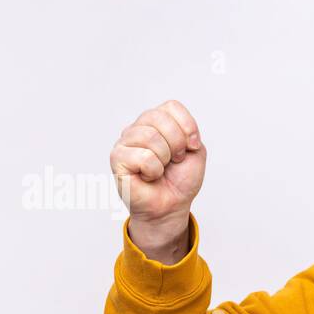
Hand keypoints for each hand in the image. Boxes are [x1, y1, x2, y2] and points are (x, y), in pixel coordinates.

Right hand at [109, 100, 203, 261]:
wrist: (170, 206)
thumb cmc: (179, 180)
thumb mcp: (196, 152)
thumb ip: (190, 133)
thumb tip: (175, 132)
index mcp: (156, 122)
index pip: (171, 107)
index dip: (188, 127)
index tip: (191, 147)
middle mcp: (138, 127)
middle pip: (160, 118)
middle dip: (178, 144)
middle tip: (175, 160)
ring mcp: (125, 141)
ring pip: (150, 136)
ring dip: (165, 158)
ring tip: (161, 169)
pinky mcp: (117, 158)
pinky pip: (143, 156)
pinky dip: (154, 170)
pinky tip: (149, 176)